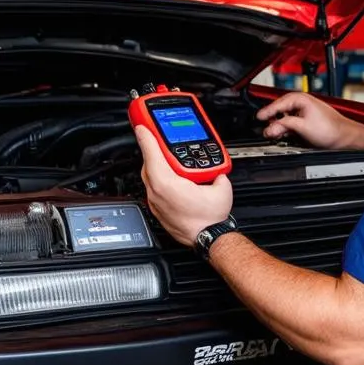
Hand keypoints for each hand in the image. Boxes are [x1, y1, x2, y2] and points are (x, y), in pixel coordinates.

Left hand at [134, 126, 233, 245]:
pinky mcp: (157, 209)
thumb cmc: (210, 219)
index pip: (153, 154)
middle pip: (149, 164)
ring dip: (157, 165)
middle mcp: (157, 193)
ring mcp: (155, 202)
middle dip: (154, 150)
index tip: (142, 126)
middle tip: (157, 138)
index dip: (147, 136)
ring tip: (169, 159)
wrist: (208, 238)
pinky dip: (160, 180)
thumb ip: (216, 172)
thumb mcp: (221, 187)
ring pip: (150, 177)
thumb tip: (214, 168)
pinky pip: (154, 189)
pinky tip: (173, 178)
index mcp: (167, 183)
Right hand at [256, 93, 363, 150]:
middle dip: (272, 119)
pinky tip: (283, 134)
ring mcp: (304, 111)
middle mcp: (302, 102)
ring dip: (279, 125)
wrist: (344, 137)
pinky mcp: (306, 120)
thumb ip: (284, 125)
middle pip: (280, 110)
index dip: (267, 111)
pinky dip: (286, 128)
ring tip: (273, 133)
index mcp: (301, 98)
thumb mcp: (302, 127)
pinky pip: (291, 122)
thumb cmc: (330, 129)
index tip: (258, 118)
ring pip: (285, 117)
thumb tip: (269, 127)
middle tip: (264, 128)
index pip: (278, 103)